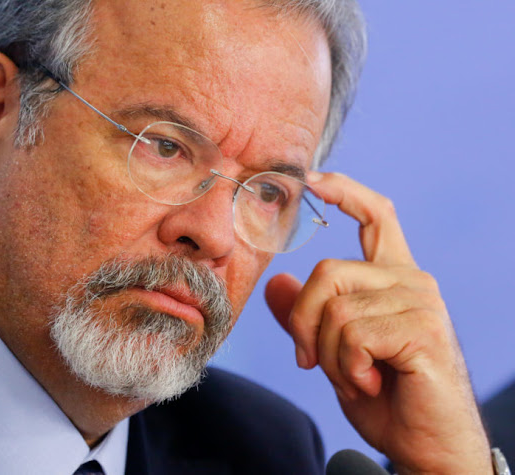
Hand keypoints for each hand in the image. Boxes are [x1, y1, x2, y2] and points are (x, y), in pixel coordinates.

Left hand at [265, 172, 491, 473]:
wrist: (424, 444)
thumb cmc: (384, 397)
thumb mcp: (333, 352)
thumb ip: (308, 315)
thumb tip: (276, 282)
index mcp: (393, 278)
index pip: (376, 216)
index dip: (345, 192)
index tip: (312, 178)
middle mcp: (410, 280)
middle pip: (326, 272)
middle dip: (303, 323)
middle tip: (310, 362)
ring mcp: (420, 302)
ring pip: (335, 308)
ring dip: (328, 355)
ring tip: (354, 377)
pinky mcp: (423, 329)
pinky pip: (353, 335)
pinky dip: (347, 368)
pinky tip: (371, 382)